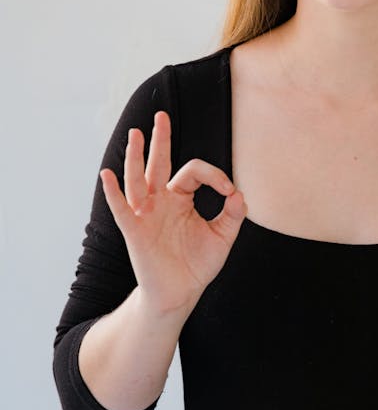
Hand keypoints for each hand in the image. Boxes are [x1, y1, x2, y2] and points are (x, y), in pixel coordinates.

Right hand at [100, 111, 246, 316]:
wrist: (180, 294)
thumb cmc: (197, 265)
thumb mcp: (222, 238)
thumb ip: (233, 215)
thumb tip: (238, 194)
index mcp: (181, 198)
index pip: (193, 172)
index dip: (214, 175)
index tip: (229, 191)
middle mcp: (161, 201)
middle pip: (159, 164)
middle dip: (160, 140)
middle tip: (161, 115)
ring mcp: (145, 214)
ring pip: (138, 180)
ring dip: (136, 157)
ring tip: (135, 134)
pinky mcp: (134, 231)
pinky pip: (121, 209)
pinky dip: (114, 192)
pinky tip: (107, 174)